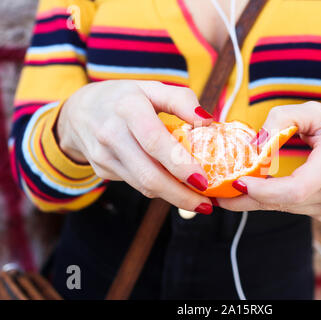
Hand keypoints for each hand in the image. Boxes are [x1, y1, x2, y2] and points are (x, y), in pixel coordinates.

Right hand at [57, 80, 214, 213]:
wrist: (79, 111)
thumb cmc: (123, 97)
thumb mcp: (151, 87)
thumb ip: (181, 99)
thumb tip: (207, 121)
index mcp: (128, 107)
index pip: (154, 141)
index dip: (180, 164)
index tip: (203, 180)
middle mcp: (111, 134)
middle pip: (149, 174)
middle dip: (181, 195)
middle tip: (206, 205)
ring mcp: (103, 156)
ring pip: (143, 186)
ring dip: (173, 197)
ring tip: (198, 202)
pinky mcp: (102, 170)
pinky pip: (136, 184)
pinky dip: (159, 189)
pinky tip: (174, 188)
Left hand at [216, 102, 320, 221]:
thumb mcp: (313, 111)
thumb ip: (281, 119)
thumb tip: (254, 144)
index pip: (295, 189)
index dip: (263, 191)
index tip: (237, 182)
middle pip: (283, 203)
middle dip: (247, 199)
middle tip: (217, 194)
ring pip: (283, 208)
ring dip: (254, 201)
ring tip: (227, 192)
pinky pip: (290, 209)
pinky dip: (269, 201)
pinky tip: (251, 192)